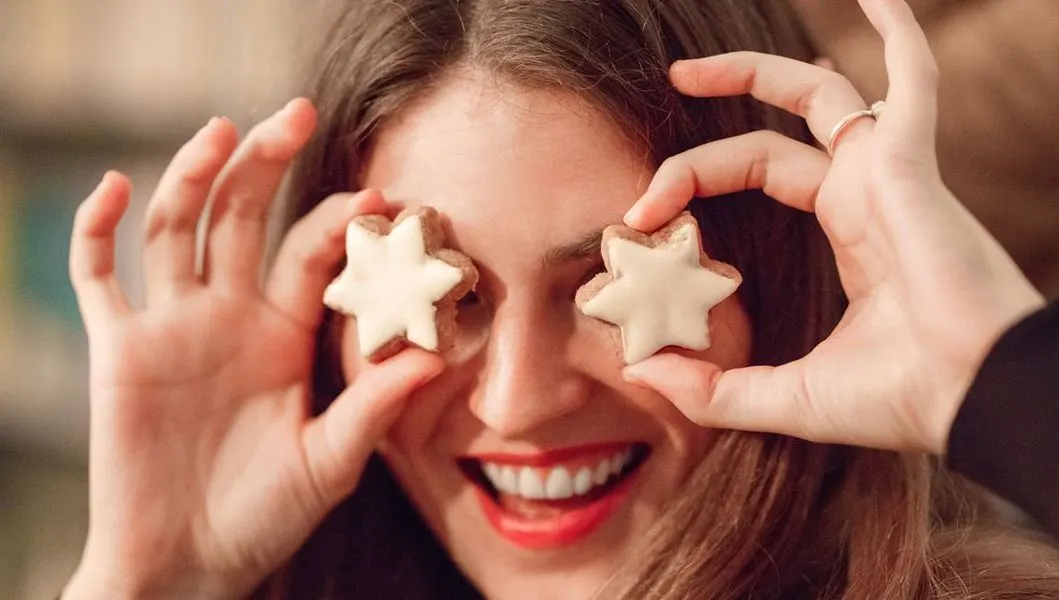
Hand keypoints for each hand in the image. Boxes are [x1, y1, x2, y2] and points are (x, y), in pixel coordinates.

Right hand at [64, 100, 442, 598]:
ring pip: (178, 228)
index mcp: (282, 332)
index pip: (308, 253)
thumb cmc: (265, 516)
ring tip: (222, 126)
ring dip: (194, 174)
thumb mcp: (330, 460)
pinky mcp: (117, 348)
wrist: (190, 562)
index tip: (376, 198)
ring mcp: (171, 325)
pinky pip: (96, 274)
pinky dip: (95, 228)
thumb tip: (433, 356)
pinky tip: (112, 186)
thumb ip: (372, 407)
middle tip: (297, 112)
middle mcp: (229, 315)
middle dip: (267, 162)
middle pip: (245, 216)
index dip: (337, 223)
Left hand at [621, 0, 1043, 454]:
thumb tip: (641, 374)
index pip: (764, 176)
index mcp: (847, 235)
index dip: (698, 184)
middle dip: (715, 119)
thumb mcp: (787, 397)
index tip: (642, 218)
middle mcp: (866, 195)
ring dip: (757, 71)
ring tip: (688, 69)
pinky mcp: (914, 165)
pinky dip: (902, 34)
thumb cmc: (904, 400)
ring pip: (823, 95)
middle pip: (775, 137)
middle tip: (663, 99)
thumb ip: (714, 389)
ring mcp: (891, 175)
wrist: (980, 401)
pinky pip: (915, 81)